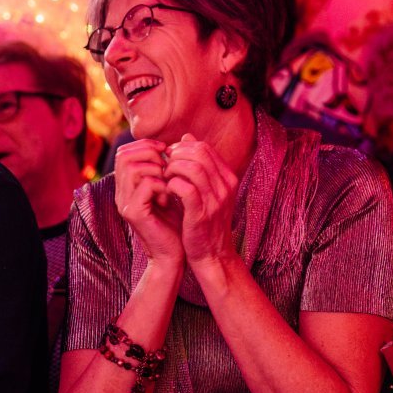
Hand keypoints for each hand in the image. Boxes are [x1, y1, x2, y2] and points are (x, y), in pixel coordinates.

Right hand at [114, 139, 183, 264]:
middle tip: (168, 166)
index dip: (146, 146)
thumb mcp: (173, 189)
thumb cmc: (176, 223)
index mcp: (127, 186)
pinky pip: (145, 184)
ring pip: (133, 167)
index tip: (167, 152)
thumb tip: (181, 139)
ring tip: (170, 183)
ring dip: (157, 170)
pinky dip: (162, 185)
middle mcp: (121, 193)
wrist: (175, 255)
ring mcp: (124, 203)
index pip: (125, 152)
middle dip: (150, 154)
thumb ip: (171, 166)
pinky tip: (170, 197)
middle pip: (124, 155)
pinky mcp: (133, 213)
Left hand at [164, 135, 238, 265]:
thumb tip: (186, 137)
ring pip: (192, 168)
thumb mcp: (207, 190)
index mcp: (228, 178)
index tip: (171, 158)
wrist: (212, 255)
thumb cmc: (204, 221)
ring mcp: (215, 200)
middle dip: (177, 155)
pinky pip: (185, 188)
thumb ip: (199, 164)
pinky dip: (172, 184)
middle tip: (165, 165)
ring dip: (173, 168)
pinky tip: (167, 190)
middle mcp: (225, 187)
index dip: (183, 148)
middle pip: (199, 153)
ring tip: (165, 176)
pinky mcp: (201, 214)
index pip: (205, 148)